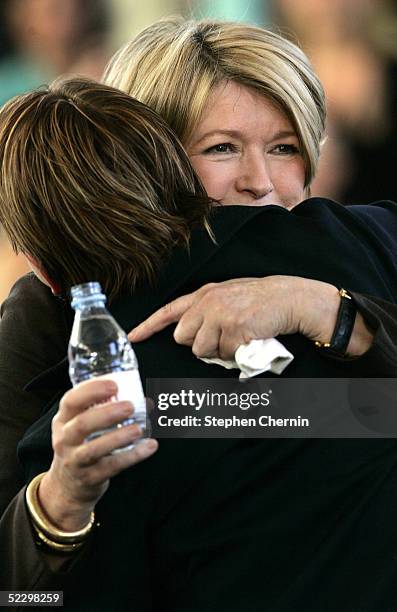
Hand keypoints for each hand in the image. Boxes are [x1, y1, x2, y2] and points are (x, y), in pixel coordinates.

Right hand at [39, 379, 157, 531]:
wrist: (67, 485)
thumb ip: (105, 409)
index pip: (71, 401)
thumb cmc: (80, 444)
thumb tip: (146, 401)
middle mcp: (65, 440)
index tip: (114, 385)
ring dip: (118, 437)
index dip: (91, 391)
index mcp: (63, 420)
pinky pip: (112, 466)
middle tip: (129, 406)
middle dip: (107, 413)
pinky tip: (150, 446)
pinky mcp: (90, 478)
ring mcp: (76, 461)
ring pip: (94, 449)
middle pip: (81, 424)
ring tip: (138, 429)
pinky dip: (133, 456)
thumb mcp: (80, 425)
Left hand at [129, 276, 372, 359]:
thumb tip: (189, 337)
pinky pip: (225, 355)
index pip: (169, 311)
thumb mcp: (227, 296)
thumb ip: (205, 311)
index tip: (132, 337)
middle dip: (199, 343)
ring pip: (203, 350)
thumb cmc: (258, 300)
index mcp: (204, 294)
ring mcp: (220, 315)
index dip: (148, 326)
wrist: (288, 297)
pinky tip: (248, 338)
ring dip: (219, 351)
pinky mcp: (234, 329)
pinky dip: (236, 353)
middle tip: (221, 336)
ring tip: (237, 336)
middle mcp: (207, 303)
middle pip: (183, 338)